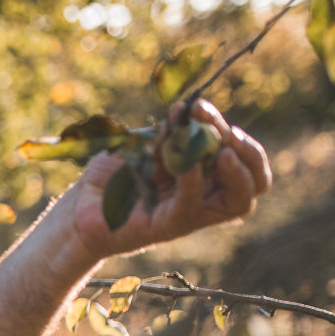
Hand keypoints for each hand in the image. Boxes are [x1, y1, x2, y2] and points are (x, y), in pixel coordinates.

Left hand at [58, 99, 271, 266]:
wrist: (79, 204)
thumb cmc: (113, 173)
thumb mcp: (146, 144)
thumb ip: (168, 131)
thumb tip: (186, 109)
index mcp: (207, 175)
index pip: (246, 161)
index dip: (241, 138)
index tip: (207, 112)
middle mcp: (206, 196)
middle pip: (255, 182)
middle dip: (249, 153)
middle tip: (227, 132)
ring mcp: (189, 214)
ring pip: (239, 202)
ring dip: (236, 171)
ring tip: (223, 150)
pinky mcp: (166, 226)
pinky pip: (191, 206)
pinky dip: (193, 181)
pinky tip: (187, 162)